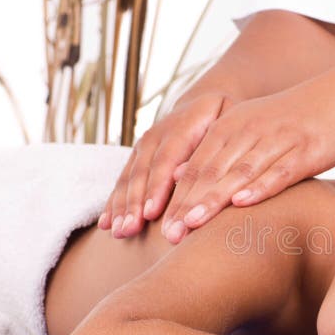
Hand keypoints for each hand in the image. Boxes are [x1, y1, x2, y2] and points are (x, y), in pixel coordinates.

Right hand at [98, 93, 231, 237]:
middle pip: (143, 172)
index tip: (151, 213)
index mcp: (183, 126)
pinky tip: (106, 224)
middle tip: (130, 230)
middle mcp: (157, 135)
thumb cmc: (225, 116)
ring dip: (121, 206)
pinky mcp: (137, 156)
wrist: (204, 102)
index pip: (167, 159)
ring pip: (129, 178)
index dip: (157, 186)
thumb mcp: (228, 121)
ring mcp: (144, 146)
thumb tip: (185, 173)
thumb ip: (212, 145)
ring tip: (117, 232)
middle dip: (134, 204)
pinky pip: (122, 180)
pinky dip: (114, 202)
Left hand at [160, 70, 334, 243]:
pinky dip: (260, 187)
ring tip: (193, 225)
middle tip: (167, 235)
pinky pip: (280, 171)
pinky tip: (244, 204)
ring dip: (214, 199)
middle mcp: (247, 131)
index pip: (193, 166)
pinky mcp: (306, 150)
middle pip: (210, 172)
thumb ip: (214, 153)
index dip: (173, 196)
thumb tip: (175, 176)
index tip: (156, 226)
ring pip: (239, 172)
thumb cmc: (289, 123)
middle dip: (187, 204)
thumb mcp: (247, 130)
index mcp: (228, 127)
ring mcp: (277, 140)